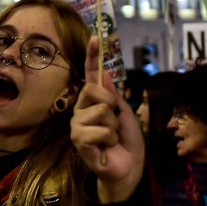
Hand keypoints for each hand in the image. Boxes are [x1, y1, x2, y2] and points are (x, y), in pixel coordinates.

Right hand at [70, 37, 145, 203]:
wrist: (129, 169)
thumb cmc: (127, 142)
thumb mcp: (125, 112)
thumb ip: (113, 93)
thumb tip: (104, 71)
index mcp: (93, 101)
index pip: (91, 75)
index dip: (92, 56)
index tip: (95, 36)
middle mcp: (81, 110)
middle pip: (94, 89)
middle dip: (112, 103)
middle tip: (115, 121)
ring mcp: (77, 125)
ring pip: (100, 110)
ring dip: (113, 126)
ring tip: (111, 138)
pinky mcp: (78, 140)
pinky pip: (98, 129)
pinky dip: (109, 138)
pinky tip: (106, 148)